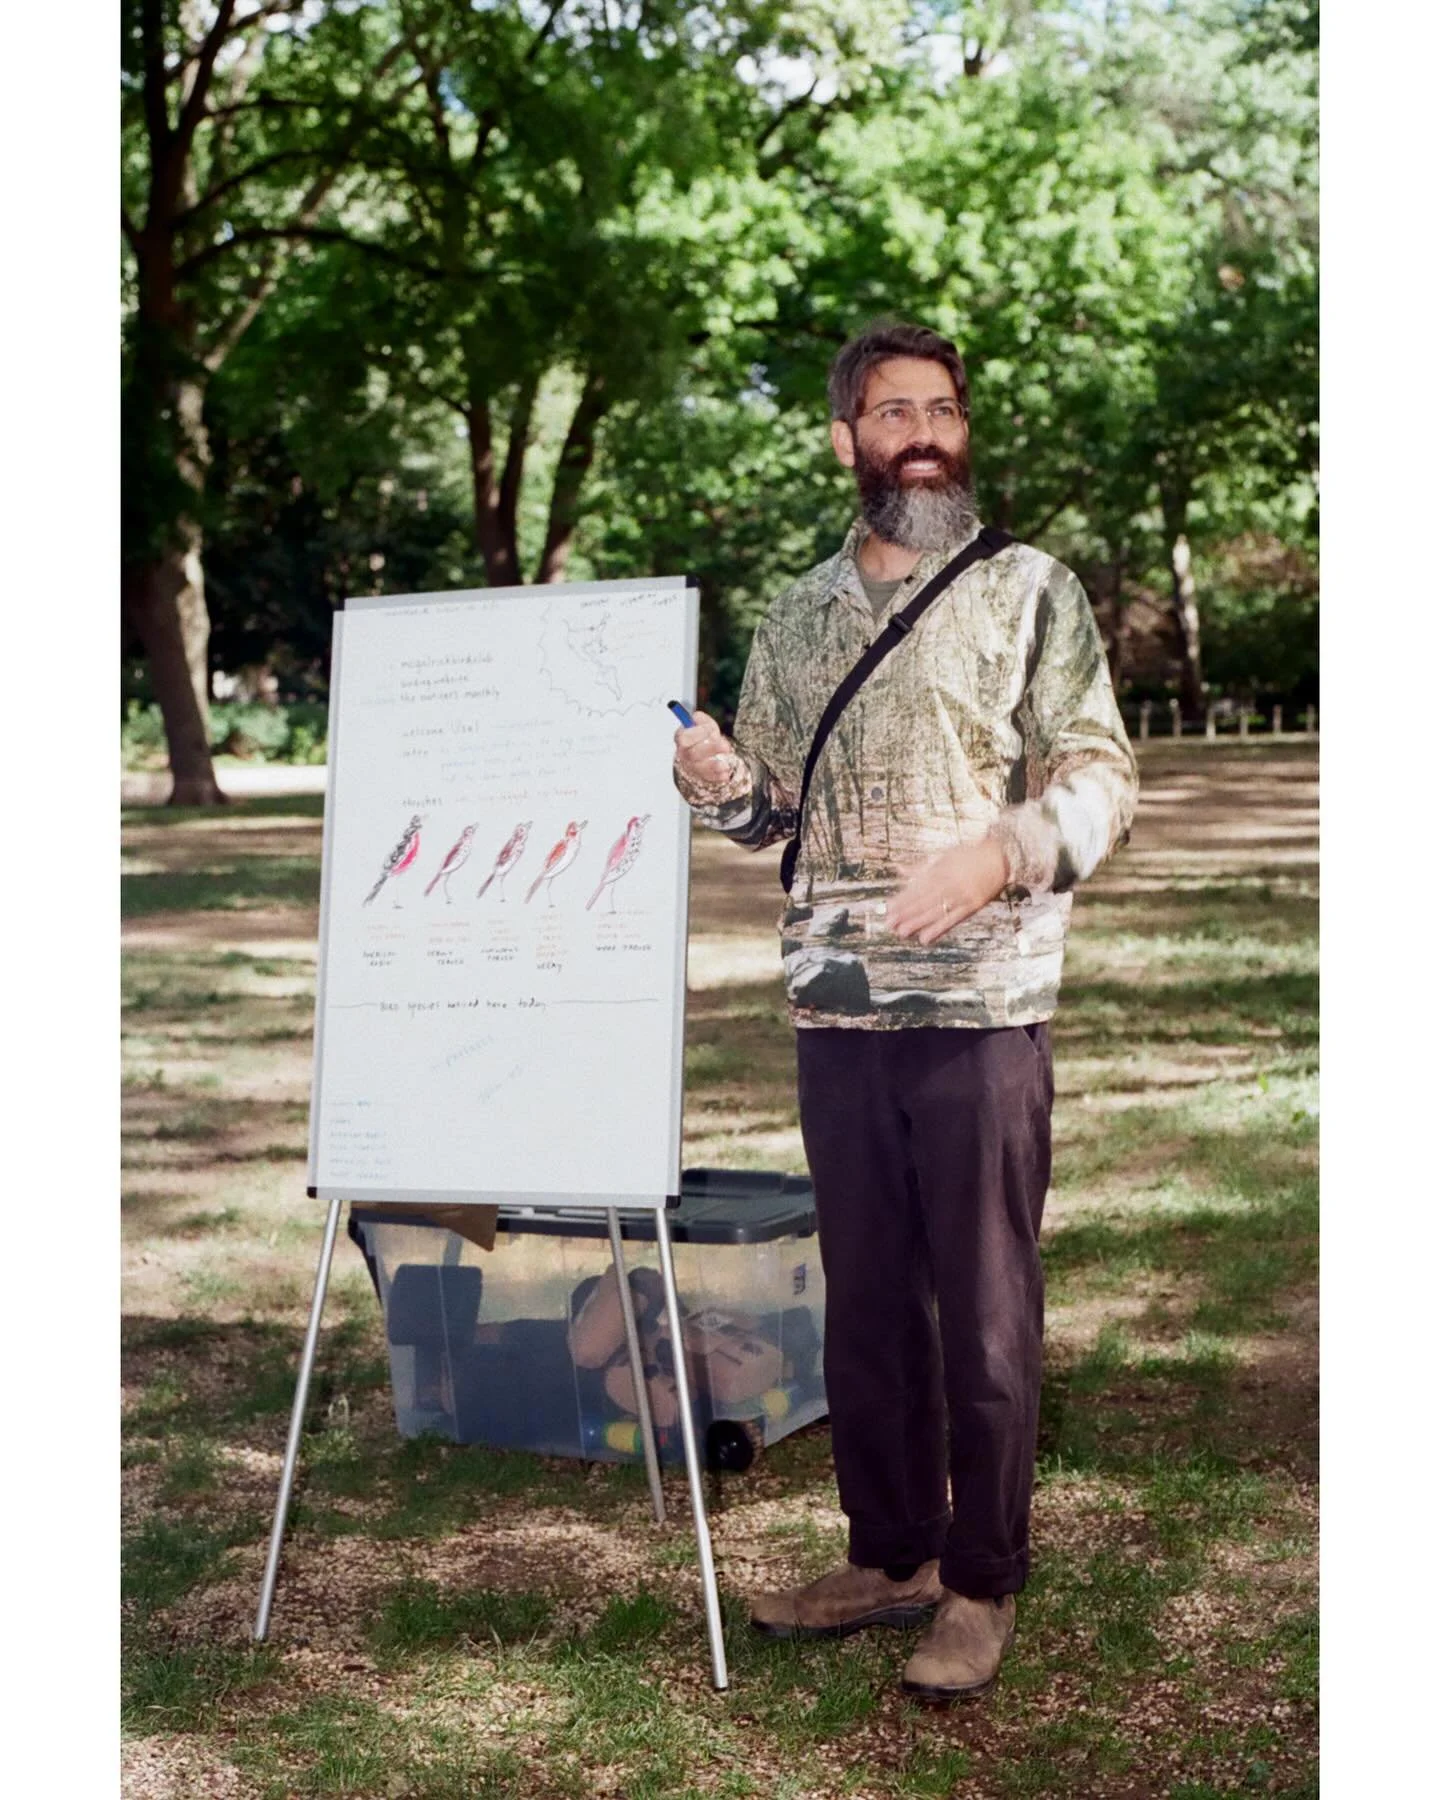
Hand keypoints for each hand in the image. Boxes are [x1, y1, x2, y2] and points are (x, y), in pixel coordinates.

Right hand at [674, 710, 735, 783]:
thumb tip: (699, 719)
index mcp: (681, 737)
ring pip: (699, 768)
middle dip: (710, 749)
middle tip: (726, 746)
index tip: (711, 729)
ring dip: (713, 766)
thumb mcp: (702, 722)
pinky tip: (725, 774)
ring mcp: (691, 765)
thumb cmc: (702, 734)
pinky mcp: (700, 775)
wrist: (704, 749)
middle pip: (692, 754)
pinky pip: (708, 777)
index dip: (698, 733)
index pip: (684, 737)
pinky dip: (717, 776)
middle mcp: (683, 753)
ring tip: (725, 766)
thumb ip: (700, 719)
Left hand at [886, 838, 1010, 944]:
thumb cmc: (969, 856)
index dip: (902, 899)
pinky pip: (953, 920)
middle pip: (923, 900)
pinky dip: (939, 929)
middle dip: (905, 913)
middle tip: (889, 923)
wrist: (1000, 858)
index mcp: (940, 870)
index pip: (917, 887)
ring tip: (901, 932)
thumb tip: (899, 869)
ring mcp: (960, 896)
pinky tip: (925, 938)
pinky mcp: (972, 906)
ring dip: (917, 923)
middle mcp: (948, 883)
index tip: (888, 908)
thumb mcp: (943, 856)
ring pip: (935, 911)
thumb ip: (921, 866)